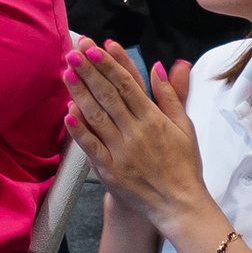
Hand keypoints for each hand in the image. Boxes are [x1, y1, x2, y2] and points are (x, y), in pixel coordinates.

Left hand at [63, 39, 206, 233]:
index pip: (127, 84)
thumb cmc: (183, 164)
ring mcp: (121, 152)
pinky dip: (78, 130)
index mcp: (153, 119)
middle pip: (108, 96)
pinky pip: (91, 147)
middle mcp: (135, 132)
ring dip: (80, 94)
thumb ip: (170, 95)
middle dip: (89, 71)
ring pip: (96, 117)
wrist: (178, 204)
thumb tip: (159, 65)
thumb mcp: (184, 126)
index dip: (110, 64)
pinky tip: (67, 113)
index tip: (95, 48)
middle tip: (73, 51)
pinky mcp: (109, 171)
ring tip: (67, 73)